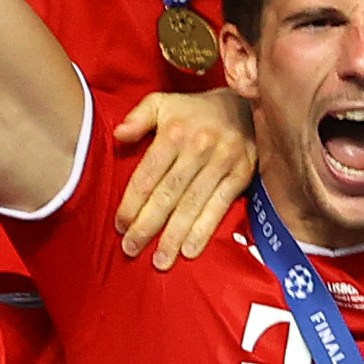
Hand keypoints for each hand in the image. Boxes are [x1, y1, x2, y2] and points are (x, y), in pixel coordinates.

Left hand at [112, 90, 256, 267]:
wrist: (245, 104)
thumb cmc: (194, 111)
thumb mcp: (163, 103)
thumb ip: (138, 117)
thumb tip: (118, 135)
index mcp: (174, 132)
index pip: (148, 175)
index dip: (131, 203)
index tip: (120, 226)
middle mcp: (198, 148)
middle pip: (168, 194)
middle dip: (148, 225)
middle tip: (131, 249)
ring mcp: (222, 162)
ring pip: (193, 204)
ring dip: (174, 235)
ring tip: (160, 260)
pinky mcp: (241, 174)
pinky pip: (220, 206)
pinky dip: (205, 230)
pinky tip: (190, 250)